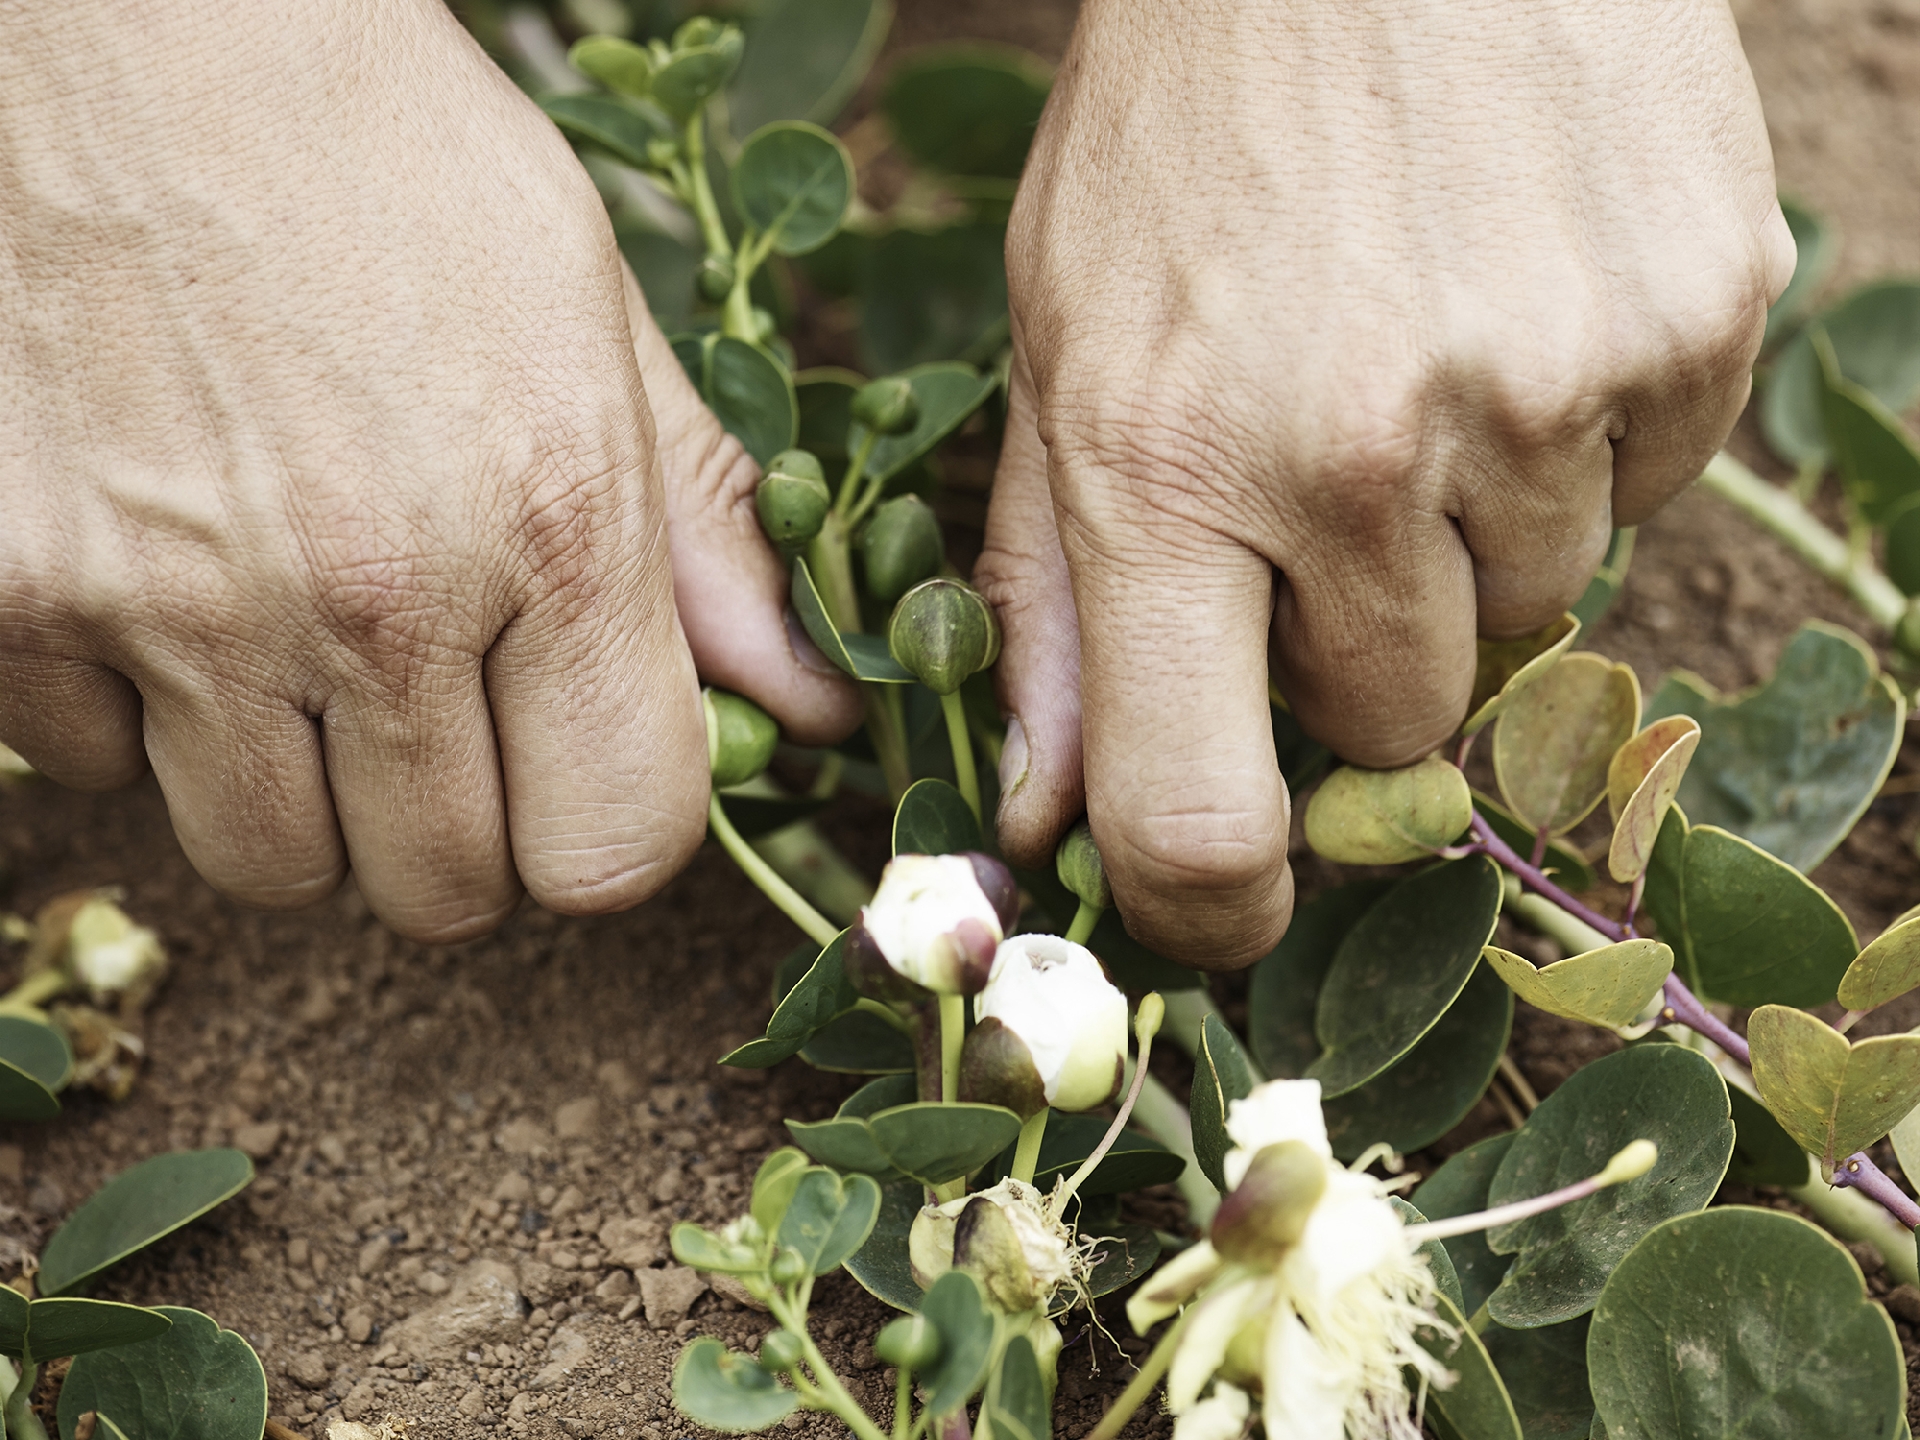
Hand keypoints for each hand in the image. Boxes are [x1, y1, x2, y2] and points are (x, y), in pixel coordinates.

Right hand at [0, 0, 856, 939]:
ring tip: (307, 651)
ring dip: (304, 798)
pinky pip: (94, 775)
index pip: (614, 848)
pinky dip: (139, 722)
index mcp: (551, 529)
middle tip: (443, 710)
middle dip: (460, 828)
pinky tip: (172, 590)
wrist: (135, 26)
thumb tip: (806, 707)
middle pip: (443, 890)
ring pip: (271, 864)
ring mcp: (173, 605)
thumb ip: (704, 539)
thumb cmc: (388, 154)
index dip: (606, 828)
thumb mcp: (594, 318)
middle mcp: (370, 596)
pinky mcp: (10, 593)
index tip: (580, 770)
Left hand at [976, 0, 1791, 966]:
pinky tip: (1516, 308)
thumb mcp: (1060, 348)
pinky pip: (1650, 491)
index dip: (1211, 910)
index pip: (1195, 813)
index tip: (1223, 905)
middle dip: (1349, 651)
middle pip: (1394, 722)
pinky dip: (1584, 442)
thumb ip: (1050, 595)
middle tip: (1315, 494)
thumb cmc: (1187, 127)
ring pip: (1535, 614)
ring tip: (1415, 363)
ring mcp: (1547, 384)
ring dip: (1473, 540)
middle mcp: (1358, 449)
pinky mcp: (1692, 317)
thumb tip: (1051, 817)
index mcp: (1163, 464)